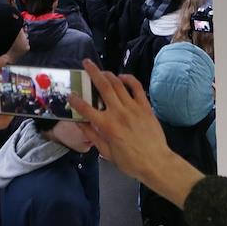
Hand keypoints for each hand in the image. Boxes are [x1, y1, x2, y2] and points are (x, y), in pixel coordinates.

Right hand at [69, 59, 182, 186]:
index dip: (75, 101)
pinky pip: (136, 87)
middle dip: (93, 73)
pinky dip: (129, 79)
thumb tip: (80, 123)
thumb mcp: (107, 152)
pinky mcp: (145, 106)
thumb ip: (93, 136)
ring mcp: (133, 107)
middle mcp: (118, 112)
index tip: (70, 95)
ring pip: (119, 84)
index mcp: (107, 126)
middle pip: (104, 87)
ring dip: (108, 74)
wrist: (156, 162)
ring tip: (101, 70)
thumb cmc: (130, 161)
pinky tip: (122, 77)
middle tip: (86, 63)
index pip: (86, 109)